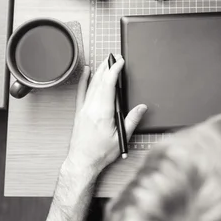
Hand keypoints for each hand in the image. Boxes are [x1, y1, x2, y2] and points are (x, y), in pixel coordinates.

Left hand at [66, 57, 146, 176]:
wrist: (82, 162)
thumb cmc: (100, 153)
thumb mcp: (121, 138)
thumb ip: (132, 120)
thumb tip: (141, 107)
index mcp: (102, 113)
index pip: (108, 85)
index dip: (114, 71)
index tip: (120, 62)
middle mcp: (91, 108)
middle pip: (99, 82)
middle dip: (108, 67)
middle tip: (115, 57)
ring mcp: (84, 109)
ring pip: (91, 85)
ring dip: (99, 71)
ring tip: (106, 61)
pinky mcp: (79, 112)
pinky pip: (81, 92)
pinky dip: (84, 80)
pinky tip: (86, 72)